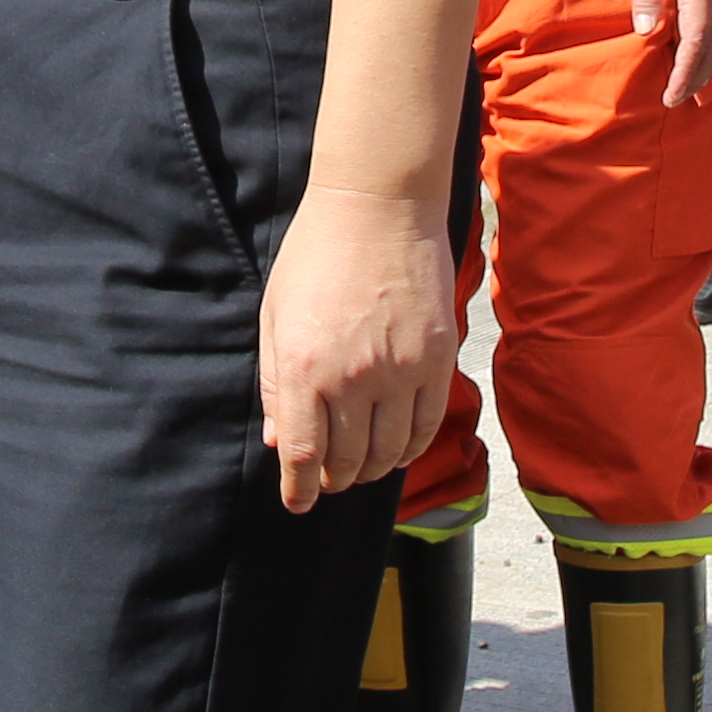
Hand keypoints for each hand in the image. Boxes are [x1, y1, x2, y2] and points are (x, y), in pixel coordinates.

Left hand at [260, 184, 459, 510]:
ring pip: (390, 451)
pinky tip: (397, 446)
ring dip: (372, 468)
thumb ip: (277, 385)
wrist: (377, 207)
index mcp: (305, 367)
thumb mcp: (275, 318)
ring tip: (361, 465)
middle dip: (334, 479)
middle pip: (347, 461)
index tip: (298, 503)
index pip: (304, 455)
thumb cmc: (315, 256)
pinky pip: (427, 425)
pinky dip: (410, 447)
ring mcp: (401, 371)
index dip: (300, 489)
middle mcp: (354, 378)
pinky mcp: (436, 359)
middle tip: (328, 479)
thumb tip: (282, 442)